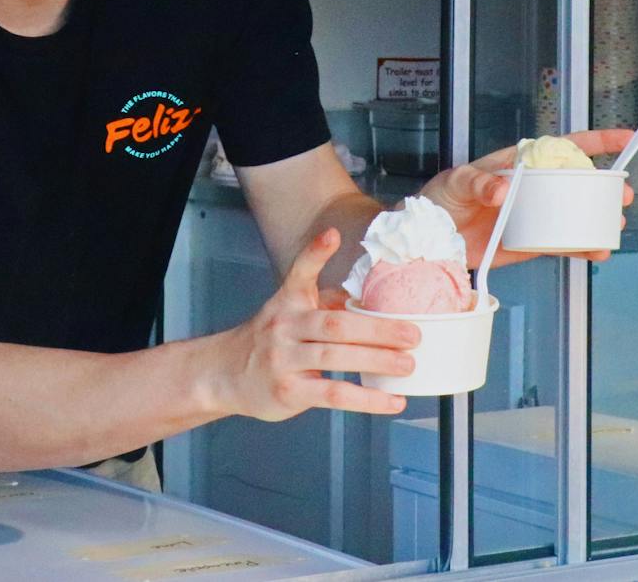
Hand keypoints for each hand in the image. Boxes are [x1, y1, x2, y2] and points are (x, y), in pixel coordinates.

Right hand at [209, 229, 418, 421]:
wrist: (224, 374)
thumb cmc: (270, 340)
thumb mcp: (289, 311)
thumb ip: (325, 303)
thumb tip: (373, 298)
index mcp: (288, 302)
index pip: (300, 273)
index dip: (315, 253)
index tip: (332, 236)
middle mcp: (285, 327)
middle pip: (335, 324)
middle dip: (377, 329)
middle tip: (412, 333)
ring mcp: (285, 360)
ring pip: (336, 359)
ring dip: (377, 361)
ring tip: (408, 364)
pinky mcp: (290, 392)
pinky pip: (333, 395)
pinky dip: (366, 400)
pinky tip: (392, 400)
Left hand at [417, 129, 635, 268]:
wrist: (430, 237)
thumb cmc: (442, 198)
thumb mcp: (458, 181)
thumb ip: (481, 182)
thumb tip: (504, 189)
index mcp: (521, 163)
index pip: (565, 147)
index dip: (598, 141)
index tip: (626, 139)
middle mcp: (534, 187)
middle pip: (580, 182)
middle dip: (607, 186)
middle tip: (625, 196)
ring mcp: (536, 215)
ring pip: (576, 214)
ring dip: (600, 219)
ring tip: (616, 226)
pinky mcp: (531, 242)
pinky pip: (563, 243)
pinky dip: (582, 247)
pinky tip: (597, 251)